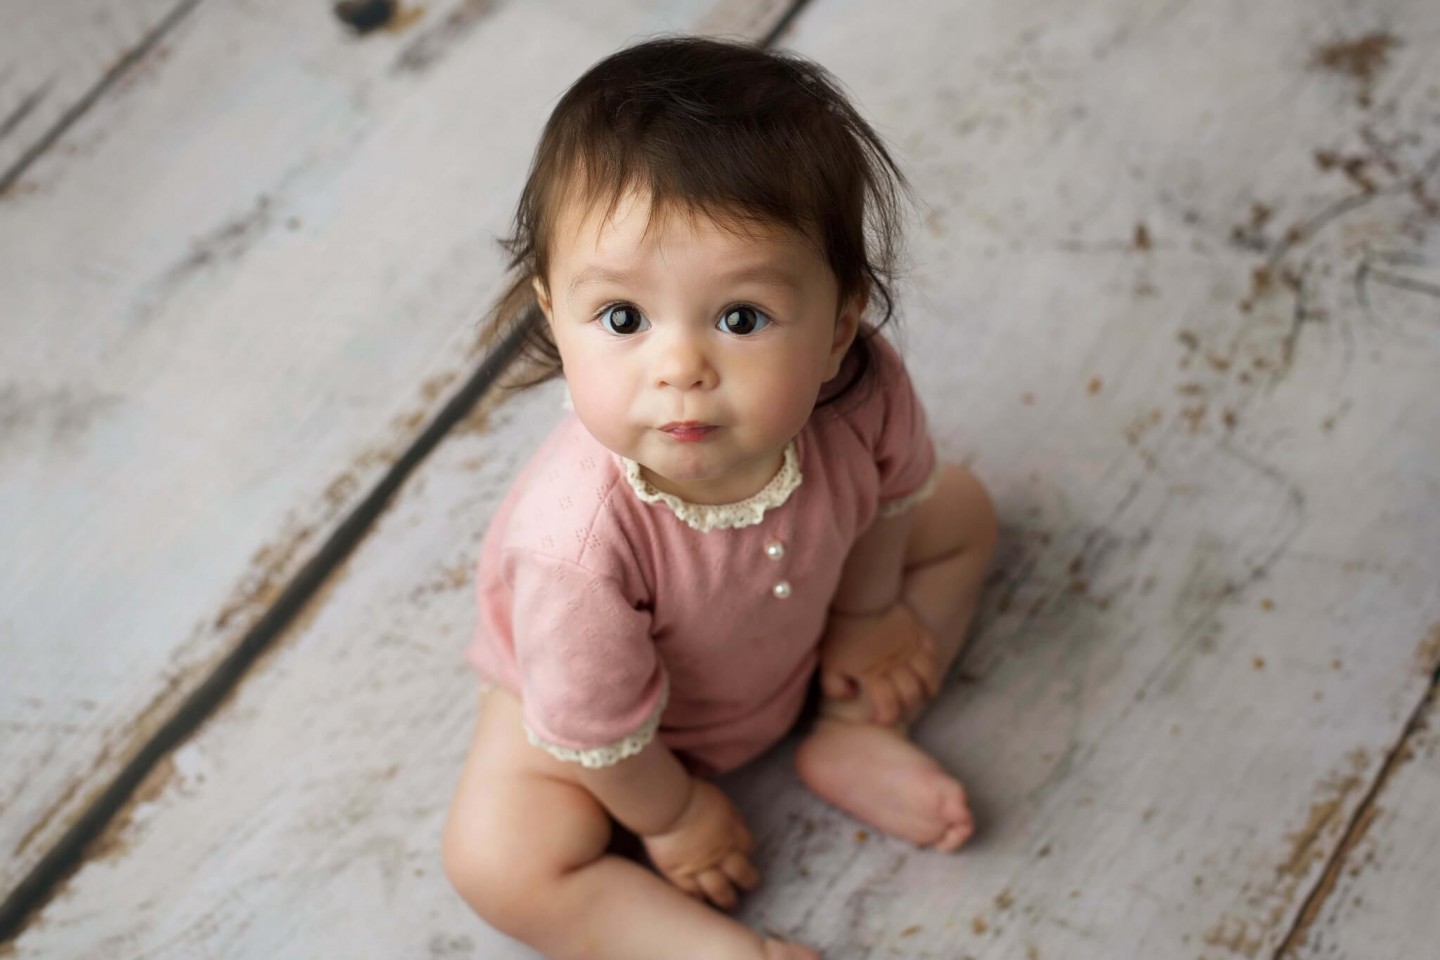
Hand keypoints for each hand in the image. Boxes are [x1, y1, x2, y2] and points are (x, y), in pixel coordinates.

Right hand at [642, 779, 759, 910]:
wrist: (666, 805)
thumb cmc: (688, 793)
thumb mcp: (717, 798)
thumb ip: (726, 813)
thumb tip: (730, 819)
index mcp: (731, 830)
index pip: (748, 846)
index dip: (747, 852)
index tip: (745, 855)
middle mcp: (721, 852)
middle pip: (742, 873)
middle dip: (748, 881)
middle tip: (749, 885)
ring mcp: (701, 866)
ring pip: (720, 891)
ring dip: (727, 899)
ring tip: (729, 903)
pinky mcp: (680, 874)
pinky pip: (692, 893)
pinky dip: (698, 899)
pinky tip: (701, 900)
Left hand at [819, 602, 939, 724]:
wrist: (857, 598)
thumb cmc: (841, 632)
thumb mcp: (828, 663)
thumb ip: (834, 687)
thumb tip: (852, 696)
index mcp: (873, 674)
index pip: (888, 705)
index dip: (888, 717)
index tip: (882, 719)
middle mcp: (896, 665)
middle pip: (910, 693)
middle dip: (907, 705)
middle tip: (900, 706)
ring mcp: (910, 648)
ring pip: (927, 675)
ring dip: (927, 688)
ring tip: (925, 694)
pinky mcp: (918, 632)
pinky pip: (932, 652)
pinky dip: (933, 665)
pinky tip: (929, 672)